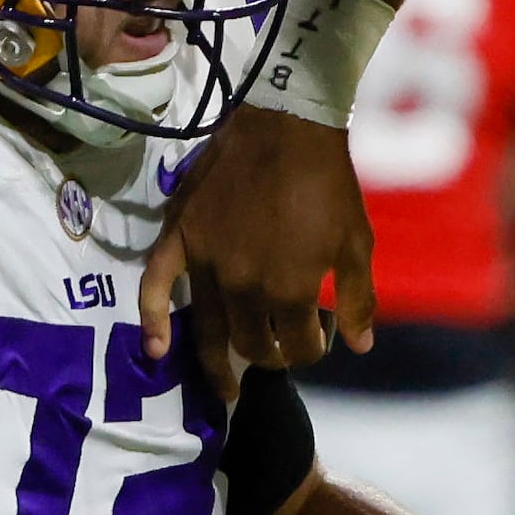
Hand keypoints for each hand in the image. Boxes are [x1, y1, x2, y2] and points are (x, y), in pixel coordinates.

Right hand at [138, 102, 375, 375]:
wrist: (288, 125)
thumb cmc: (329, 185)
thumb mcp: (356, 245)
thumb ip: (357, 300)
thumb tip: (361, 346)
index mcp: (289, 290)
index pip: (298, 347)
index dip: (312, 349)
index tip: (320, 336)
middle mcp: (243, 285)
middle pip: (251, 345)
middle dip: (270, 357)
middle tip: (279, 350)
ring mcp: (206, 263)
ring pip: (208, 329)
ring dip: (218, 362)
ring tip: (225, 389)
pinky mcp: (180, 237)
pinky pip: (156, 285)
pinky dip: (153, 320)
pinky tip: (155, 349)